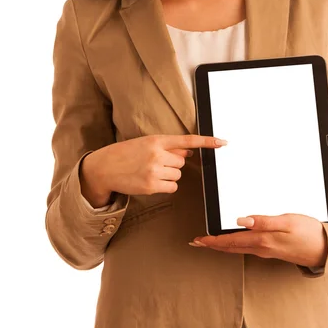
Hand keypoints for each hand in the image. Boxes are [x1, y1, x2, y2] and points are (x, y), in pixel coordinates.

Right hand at [85, 134, 227, 195]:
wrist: (105, 168)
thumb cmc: (126, 153)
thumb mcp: (146, 143)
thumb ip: (168, 146)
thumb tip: (189, 153)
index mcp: (157, 140)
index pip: (187, 140)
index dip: (207, 141)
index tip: (222, 142)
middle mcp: (157, 154)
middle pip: (182, 162)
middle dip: (172, 163)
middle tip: (155, 162)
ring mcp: (154, 171)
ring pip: (177, 175)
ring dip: (168, 175)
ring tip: (150, 171)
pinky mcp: (151, 186)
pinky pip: (172, 187)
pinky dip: (165, 186)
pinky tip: (151, 181)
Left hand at [190, 213, 327, 268]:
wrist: (326, 249)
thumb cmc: (309, 233)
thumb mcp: (287, 222)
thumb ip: (264, 221)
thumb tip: (241, 220)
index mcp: (262, 240)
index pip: (230, 241)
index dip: (212, 240)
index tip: (197, 240)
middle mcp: (261, 247)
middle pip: (230, 247)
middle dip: (212, 244)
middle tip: (196, 242)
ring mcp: (267, 250)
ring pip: (238, 248)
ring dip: (222, 244)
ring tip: (210, 241)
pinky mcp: (273, 249)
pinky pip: (247, 247)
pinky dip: (235, 244)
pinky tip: (235, 240)